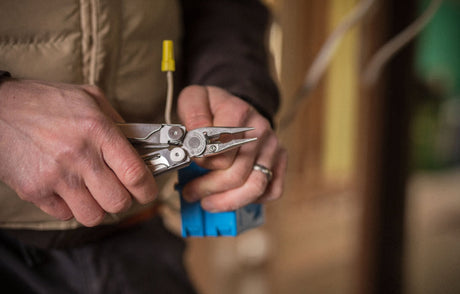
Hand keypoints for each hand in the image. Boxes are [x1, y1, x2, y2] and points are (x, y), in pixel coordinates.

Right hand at [0, 79, 157, 225]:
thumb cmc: (45, 101)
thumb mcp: (89, 97)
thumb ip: (118, 121)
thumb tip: (140, 145)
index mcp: (97, 130)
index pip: (135, 174)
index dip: (148, 189)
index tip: (148, 191)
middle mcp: (78, 156)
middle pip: (118, 202)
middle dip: (123, 200)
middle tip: (118, 189)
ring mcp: (55, 176)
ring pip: (93, 215)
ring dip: (97, 207)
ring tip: (91, 191)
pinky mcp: (34, 191)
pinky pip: (65, 215)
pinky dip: (70, 207)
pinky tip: (66, 188)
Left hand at [177, 85, 286, 211]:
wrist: (237, 106)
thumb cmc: (213, 107)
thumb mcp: (195, 98)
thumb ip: (192, 114)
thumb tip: (196, 139)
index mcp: (238, 112)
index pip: (220, 150)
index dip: (200, 162)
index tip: (190, 162)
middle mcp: (260, 130)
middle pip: (236, 173)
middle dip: (207, 188)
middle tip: (190, 191)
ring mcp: (272, 147)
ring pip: (255, 187)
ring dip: (226, 201)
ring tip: (207, 203)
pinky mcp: (280, 161)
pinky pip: (271, 191)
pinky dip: (250, 200)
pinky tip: (231, 197)